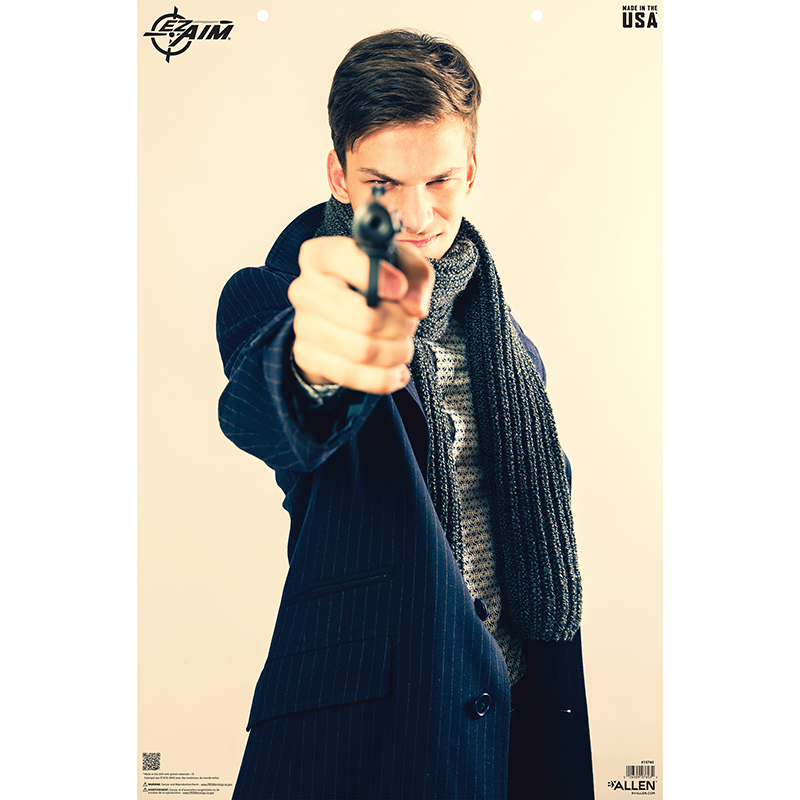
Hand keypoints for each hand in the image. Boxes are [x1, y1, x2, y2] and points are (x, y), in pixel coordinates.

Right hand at [288, 237, 433, 393]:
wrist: (344, 315)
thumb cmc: (375, 283)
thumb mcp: (401, 266)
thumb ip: (416, 276)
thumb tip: (415, 306)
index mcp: (321, 256)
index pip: (340, 257)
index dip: (375, 275)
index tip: (400, 289)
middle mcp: (305, 289)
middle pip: (362, 316)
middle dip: (399, 324)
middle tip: (410, 323)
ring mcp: (303, 325)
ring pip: (362, 350)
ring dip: (396, 352)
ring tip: (404, 345)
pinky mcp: (307, 355)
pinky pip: (351, 375)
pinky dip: (383, 378)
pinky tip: (397, 372)